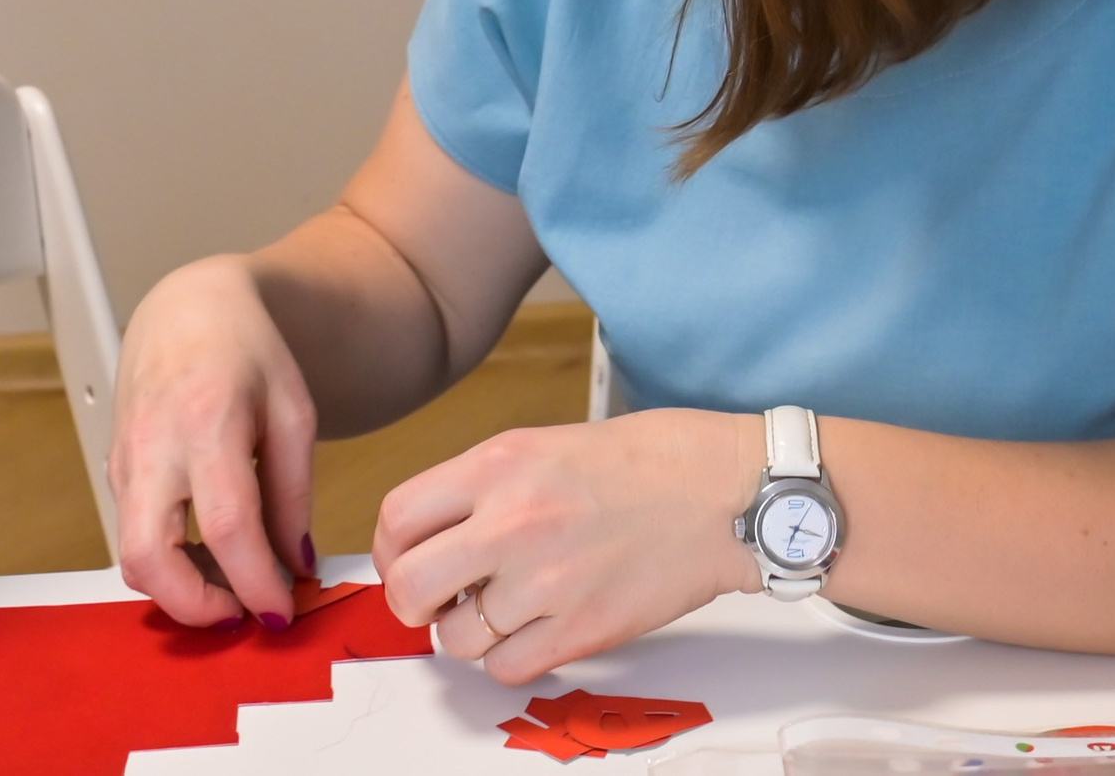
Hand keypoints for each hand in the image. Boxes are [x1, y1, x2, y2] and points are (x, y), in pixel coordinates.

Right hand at [111, 255, 318, 629]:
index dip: (255, 584)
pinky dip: (170, 563)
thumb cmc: (246, 350)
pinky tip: (211, 552)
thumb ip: (294, 493)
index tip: (282, 611)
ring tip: (235, 577)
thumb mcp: (294, 413)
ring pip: (133, 556)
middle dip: (195, 606)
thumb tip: (295, 564)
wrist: (190, 308)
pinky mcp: (115, 473)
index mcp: (208, 420)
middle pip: (150, 557)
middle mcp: (154, 445)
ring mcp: (125, 460)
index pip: (227, 527)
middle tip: (243, 612)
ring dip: (182, 588)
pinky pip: (133, 536)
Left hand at [372, 408, 764, 685]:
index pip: (396, 519)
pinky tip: (533, 629)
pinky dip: (510, 658)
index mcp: (497, 465)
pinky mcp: (583, 629)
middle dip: (412, 602)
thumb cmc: (647, 462)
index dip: (392, 550)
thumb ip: (481, 488)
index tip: (407, 559)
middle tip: (435, 599)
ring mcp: (547, 580)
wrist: (723, 491)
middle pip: (408, 587)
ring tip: (501, 609)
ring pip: (457, 640)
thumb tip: (433, 538)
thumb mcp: (543, 444)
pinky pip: (507, 669)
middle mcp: (513, 522)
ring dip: (469, 632)